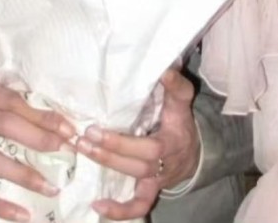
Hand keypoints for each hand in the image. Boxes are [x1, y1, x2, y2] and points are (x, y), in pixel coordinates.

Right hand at [0, 81, 74, 221]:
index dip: (42, 115)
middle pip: (6, 126)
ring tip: (51, 187)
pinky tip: (22, 215)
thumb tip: (56, 121)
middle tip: (65, 151)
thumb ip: (11, 105)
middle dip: (39, 139)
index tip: (68, 129)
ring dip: (25, 175)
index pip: (14, 101)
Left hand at [80, 67, 199, 220]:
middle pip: (138, 160)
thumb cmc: (181, 122)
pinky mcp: (150, 190)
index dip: (125, 139)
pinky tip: (96, 205)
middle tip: (85, 134)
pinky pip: (138, 206)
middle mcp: (164, 162)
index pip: (151, 142)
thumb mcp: (181, 101)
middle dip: (111, 148)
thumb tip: (165, 68)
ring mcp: (156, 178)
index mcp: (172, 139)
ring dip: (107, 164)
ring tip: (83, 149)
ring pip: (132, 176)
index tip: (101, 125)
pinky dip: (119, 211)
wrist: (194, 153)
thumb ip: (175, 85)